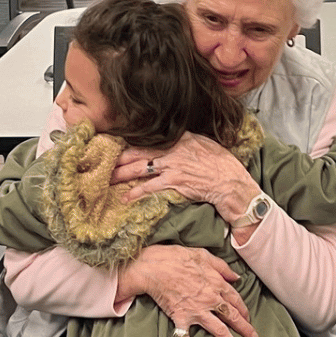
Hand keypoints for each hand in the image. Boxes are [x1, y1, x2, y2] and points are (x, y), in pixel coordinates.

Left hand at [112, 132, 260, 221]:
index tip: (117, 148)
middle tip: (104, 164)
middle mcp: (173, 150)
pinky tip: (125, 197)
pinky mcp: (174, 182)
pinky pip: (150, 187)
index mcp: (180, 138)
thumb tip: (176, 140)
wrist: (230, 182)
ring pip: (140, 169)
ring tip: (108, 180)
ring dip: (122, 175)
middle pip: (139, 153)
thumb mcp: (204, 144)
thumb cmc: (221, 164)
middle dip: (119, 159)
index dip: (131, 145)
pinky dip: (136, 193)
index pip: (149, 140)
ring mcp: (172, 166)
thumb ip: (187, 141)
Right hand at [117, 245, 258, 336]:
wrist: (153, 267)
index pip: (235, 298)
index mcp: (216, 283)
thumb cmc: (176, 257)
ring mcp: (197, 311)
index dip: (242, 307)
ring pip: (219, 330)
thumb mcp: (203, 255)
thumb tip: (236, 276)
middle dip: (245, 327)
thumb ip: (221, 267)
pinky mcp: (181, 318)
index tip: (247, 315)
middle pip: (232, 316)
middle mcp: (210, 299)